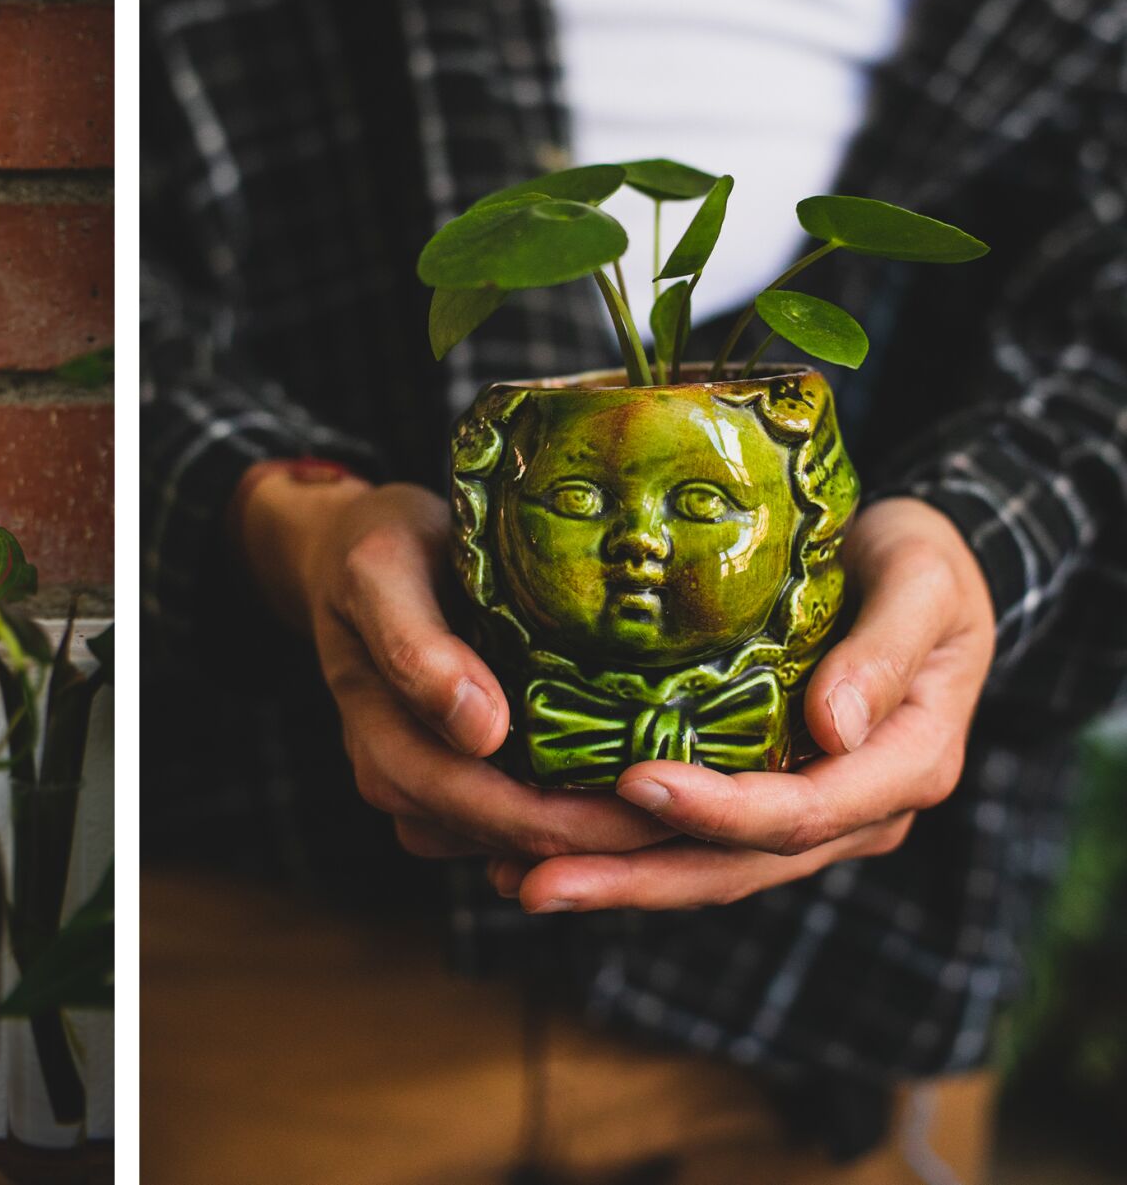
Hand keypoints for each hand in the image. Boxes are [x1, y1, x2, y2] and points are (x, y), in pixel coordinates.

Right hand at [234, 465, 672, 860]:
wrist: (348, 552)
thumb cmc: (372, 549)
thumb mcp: (381, 573)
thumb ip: (415, 649)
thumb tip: (480, 733)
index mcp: (386, 746)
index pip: (497, 815)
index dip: (586, 825)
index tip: (676, 800)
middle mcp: (403, 785)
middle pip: (520, 845)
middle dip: (614, 843)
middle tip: (712, 819)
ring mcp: (427, 790)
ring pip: (522, 848)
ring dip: (601, 840)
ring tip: (690, 808)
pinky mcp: (454, 780)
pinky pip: (519, 824)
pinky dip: (578, 815)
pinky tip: (638, 786)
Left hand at [488, 497, 996, 910]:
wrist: (916, 572)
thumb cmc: (922, 560)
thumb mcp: (925, 582)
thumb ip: (886, 651)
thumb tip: (836, 728)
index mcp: (905, 766)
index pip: (801, 812)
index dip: (717, 810)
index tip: (632, 784)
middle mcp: (857, 812)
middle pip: (737, 865)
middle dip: (635, 879)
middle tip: (536, 881)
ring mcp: (811, 816)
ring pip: (706, 869)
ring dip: (613, 881)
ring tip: (516, 881)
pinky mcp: (764, 800)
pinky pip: (693, 843)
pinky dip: (622, 852)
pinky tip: (541, 852)